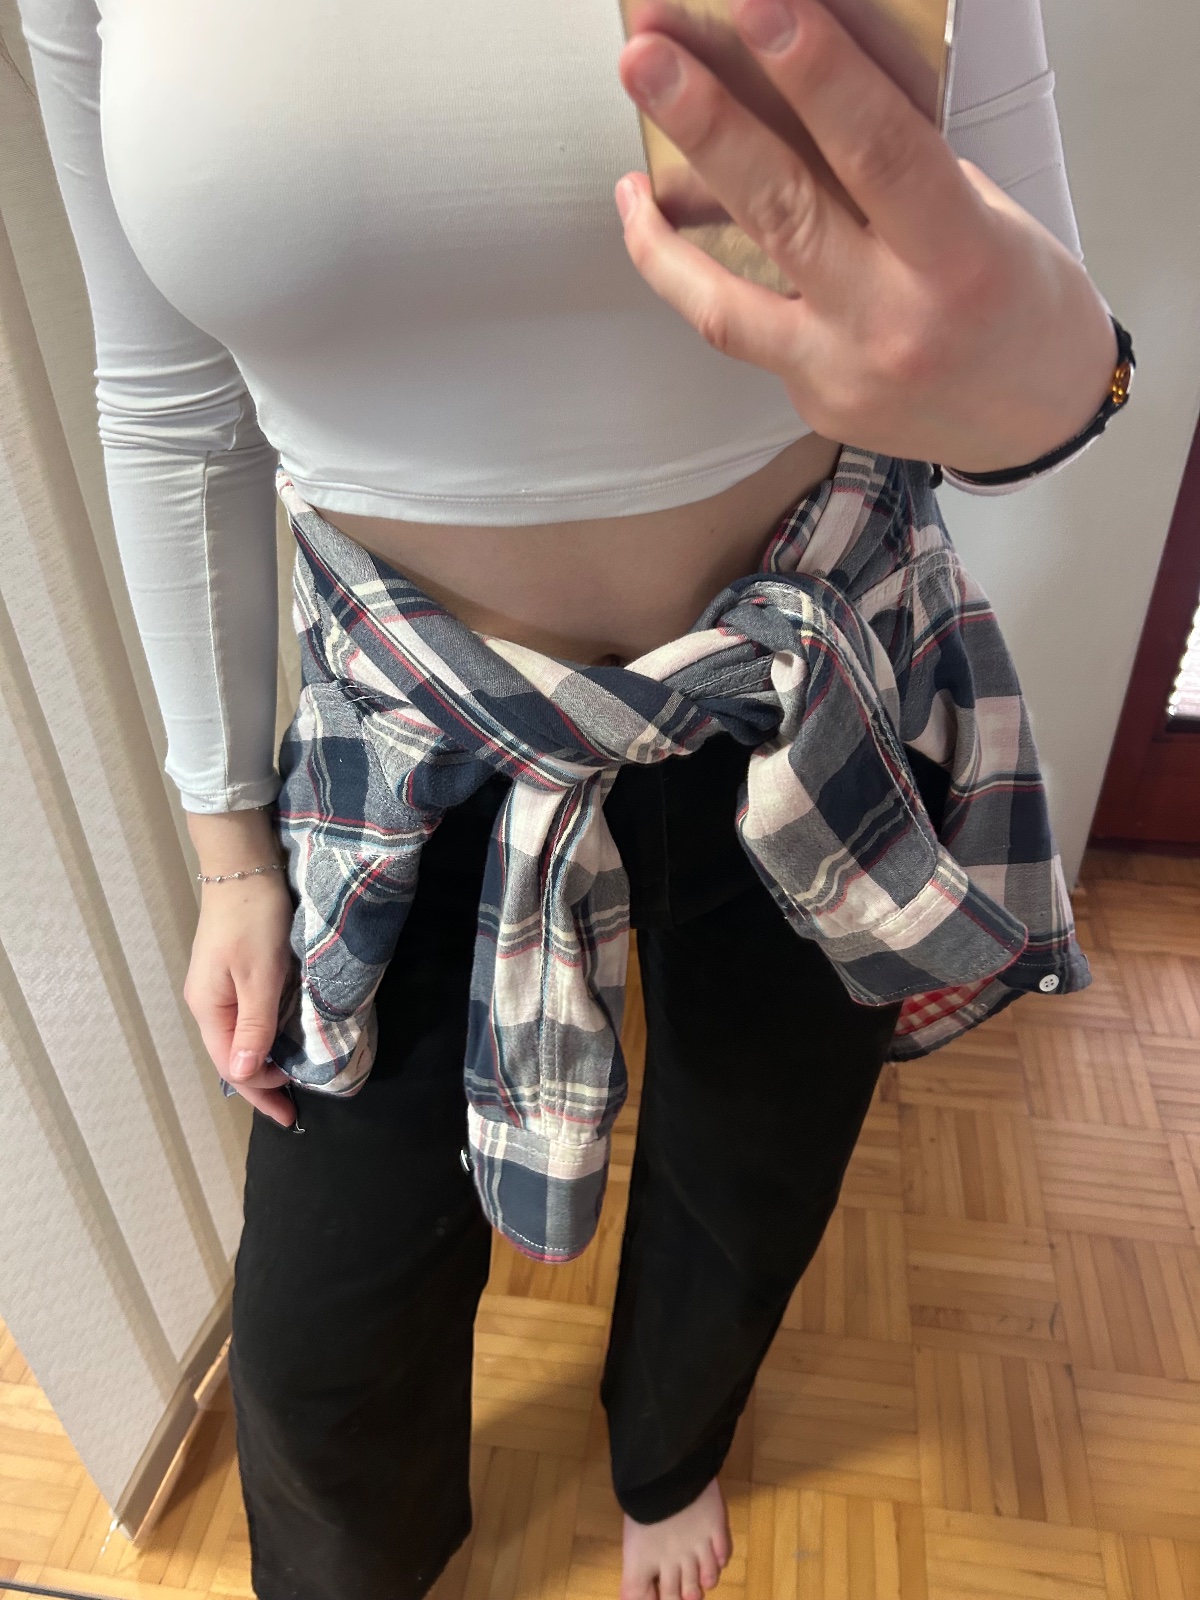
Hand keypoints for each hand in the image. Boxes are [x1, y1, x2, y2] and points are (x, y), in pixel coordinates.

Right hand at [184, 866, 296, 1128]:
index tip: (290, 1113)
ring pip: (238, 1037)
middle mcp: (206, 1003)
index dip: (260, 1091)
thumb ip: (252, 1026)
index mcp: (208, 1008)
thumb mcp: (259, 977)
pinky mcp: (231, 973)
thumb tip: (240, 1074)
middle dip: (260, 1083)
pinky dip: (263, 1037)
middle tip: (291, 1108)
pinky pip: (245, 1018)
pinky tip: (280, 1042)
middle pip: (231, 1056)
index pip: (231, 1065)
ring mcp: (216, 988)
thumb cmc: (254, 921)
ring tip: (289, 1082)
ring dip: (262, 1062)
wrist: (244, 868)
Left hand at [615, 0, 1117, 475]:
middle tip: (646, 60)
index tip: (760, 8)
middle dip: (707, 127)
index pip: (880, 152)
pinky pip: (737, 332)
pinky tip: (664, 234)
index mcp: (962, 260)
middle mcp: (895, 323)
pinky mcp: (812, 402)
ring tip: (632, 176)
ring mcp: (843, 373)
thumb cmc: (1021, 299)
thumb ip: (902, 168)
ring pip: (725, 303)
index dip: (817, 75)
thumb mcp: (988, 217)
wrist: (1036, 419)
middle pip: (784, 213)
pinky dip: (694, 281)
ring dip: (663, 236)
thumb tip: (808, 89)